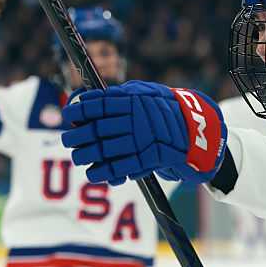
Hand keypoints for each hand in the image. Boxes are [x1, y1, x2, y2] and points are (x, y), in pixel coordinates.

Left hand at [60, 80, 226, 185]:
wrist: (197, 131)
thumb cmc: (166, 111)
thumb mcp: (146, 93)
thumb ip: (119, 95)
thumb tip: (85, 98)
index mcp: (134, 99)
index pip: (98, 104)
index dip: (79, 110)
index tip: (68, 115)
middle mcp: (137, 118)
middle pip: (96, 129)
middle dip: (77, 136)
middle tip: (67, 140)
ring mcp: (144, 139)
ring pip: (105, 149)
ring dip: (86, 155)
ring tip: (78, 157)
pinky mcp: (150, 158)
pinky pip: (121, 166)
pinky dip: (104, 171)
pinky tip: (94, 172)